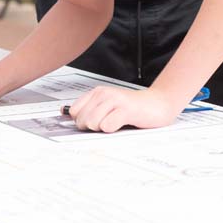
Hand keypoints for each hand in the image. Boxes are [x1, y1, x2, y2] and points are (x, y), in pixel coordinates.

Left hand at [65, 87, 183, 132]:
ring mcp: (115, 100)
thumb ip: (89, 109)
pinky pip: (107, 126)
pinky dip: (113, 129)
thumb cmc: (133, 109)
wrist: (158, 104)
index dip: (83, 122)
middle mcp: (104, 94)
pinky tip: (123, 124)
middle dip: (93, 128)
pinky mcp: (126, 110)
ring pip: (93, 123)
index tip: (96, 122)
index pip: (74, 112)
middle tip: (109, 123)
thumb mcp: (108, 106)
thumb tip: (64, 112)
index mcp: (97, 93)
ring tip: (117, 123)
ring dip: (104, 129)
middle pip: (82, 120)